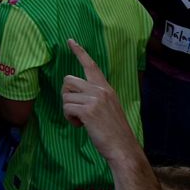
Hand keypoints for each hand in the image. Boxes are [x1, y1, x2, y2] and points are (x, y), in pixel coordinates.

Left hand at [60, 40, 138, 160]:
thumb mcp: (110, 108)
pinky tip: (80, 126)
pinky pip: (67, 108)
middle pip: (68, 80)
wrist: (123, 148)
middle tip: (75, 110)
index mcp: (106, 88)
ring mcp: (94, 99)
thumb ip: (96, 97)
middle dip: (66, 95)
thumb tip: (78, 95)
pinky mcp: (88, 111)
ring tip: (81, 121)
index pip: (91, 65)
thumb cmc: (114, 132)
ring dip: (68, 111)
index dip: (79, 52)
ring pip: (65, 97)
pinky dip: (69, 119)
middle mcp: (100, 90)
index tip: (70, 41)